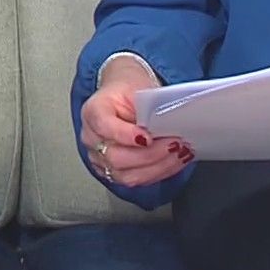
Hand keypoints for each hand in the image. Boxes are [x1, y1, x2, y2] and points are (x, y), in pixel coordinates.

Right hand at [78, 58, 191, 187]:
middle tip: (174, 144)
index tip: (148, 138)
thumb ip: (148, 108)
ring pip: (126, 176)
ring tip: (178, 154)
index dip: (126, 135)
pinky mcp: (111, 172)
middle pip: (115, 157)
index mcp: (94, 111)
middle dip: (150, 155)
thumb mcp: (138, 89)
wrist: (122, 98)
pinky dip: (157, 173)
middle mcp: (91, 138)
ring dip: (157, 167)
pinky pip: (134, 180)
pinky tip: (172, 162)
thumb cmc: (129, 92)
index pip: (104, 126)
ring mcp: (98, 158)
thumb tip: (170, 125)